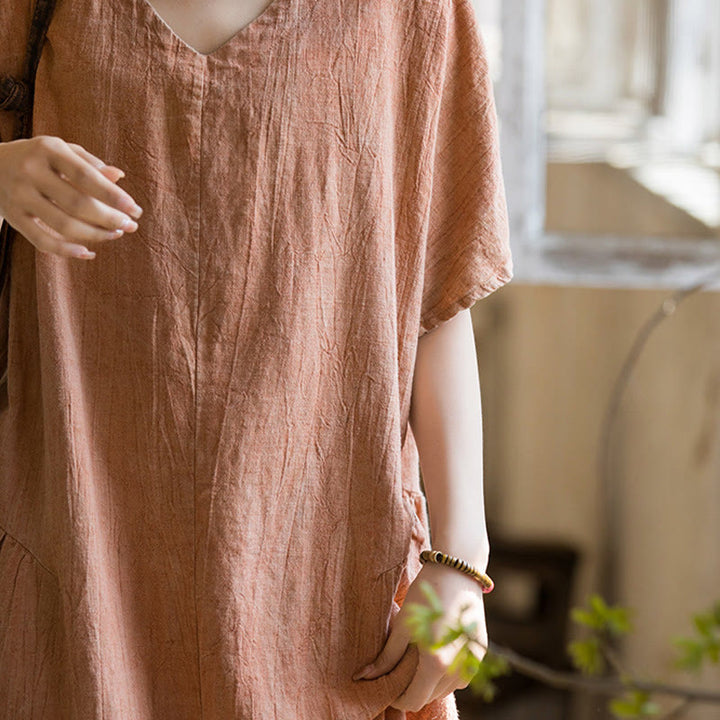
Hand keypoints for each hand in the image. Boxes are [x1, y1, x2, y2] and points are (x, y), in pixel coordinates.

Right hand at [0, 135, 142, 259]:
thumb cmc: (40, 158)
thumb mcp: (63, 152)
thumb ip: (91, 164)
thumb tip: (119, 177)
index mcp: (48, 149)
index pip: (86, 176)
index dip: (113, 196)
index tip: (135, 210)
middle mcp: (31, 171)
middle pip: (77, 203)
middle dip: (109, 218)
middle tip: (131, 225)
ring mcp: (19, 196)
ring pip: (63, 225)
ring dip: (95, 235)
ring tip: (116, 234)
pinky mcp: (13, 217)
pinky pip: (42, 241)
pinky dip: (67, 251)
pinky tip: (88, 253)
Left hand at [353, 562, 487, 712]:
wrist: (457, 570)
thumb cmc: (426, 595)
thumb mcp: (402, 625)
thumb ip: (386, 657)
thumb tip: (362, 677)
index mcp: (436, 663)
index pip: (414, 700)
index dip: (398, 697)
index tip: (388, 684)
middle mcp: (457, 668)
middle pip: (430, 696)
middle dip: (413, 688)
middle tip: (400, 668)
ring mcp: (472, 661)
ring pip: (446, 688)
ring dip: (431, 682)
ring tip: (417, 656)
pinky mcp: (480, 652)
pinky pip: (460, 676)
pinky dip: (447, 673)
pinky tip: (436, 651)